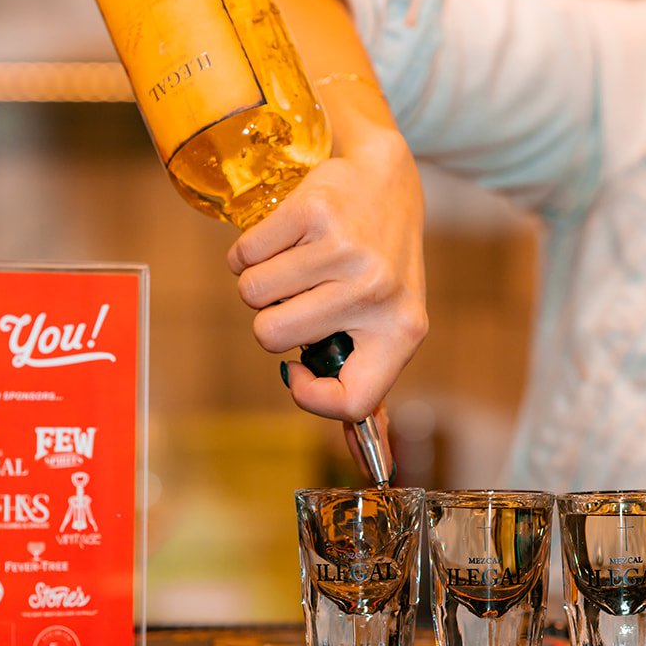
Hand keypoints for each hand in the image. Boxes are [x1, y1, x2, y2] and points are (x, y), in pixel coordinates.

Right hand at [227, 97, 427, 422]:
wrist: (387, 181)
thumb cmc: (379, 265)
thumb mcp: (390, 320)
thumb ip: (368, 379)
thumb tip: (370, 463)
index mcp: (402, 332)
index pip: (353, 400)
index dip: (312, 398)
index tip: (298, 374)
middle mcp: (377, 292)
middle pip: (272, 338)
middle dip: (272, 319)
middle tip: (304, 294)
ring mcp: (346, 250)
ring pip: (252, 296)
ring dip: (260, 282)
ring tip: (298, 263)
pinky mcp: (314, 212)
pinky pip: (244, 255)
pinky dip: (250, 250)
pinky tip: (287, 237)